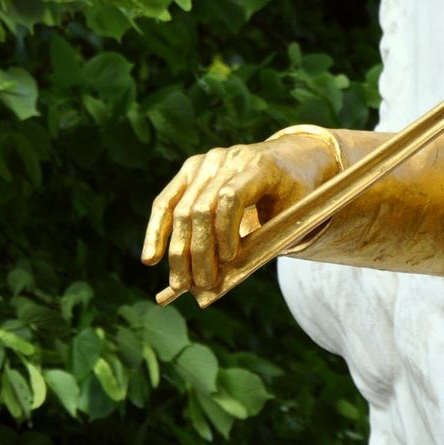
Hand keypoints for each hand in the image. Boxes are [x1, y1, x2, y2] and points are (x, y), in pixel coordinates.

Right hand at [141, 129, 339, 295]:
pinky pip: (166, 202)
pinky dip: (157, 232)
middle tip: (199, 285)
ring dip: (179, 251)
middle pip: (201, 208)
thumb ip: (261, 241)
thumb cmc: (292, 196)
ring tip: (180, 283)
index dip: (226, 231)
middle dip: (198, 251)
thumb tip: (223, 278)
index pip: (231, 197)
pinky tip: (151, 258)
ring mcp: (206, 162)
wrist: (289, 162)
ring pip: (180, 209)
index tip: (229, 260)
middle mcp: (228, 159)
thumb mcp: (289, 215)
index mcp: (260, 166)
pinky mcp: (190, 170)